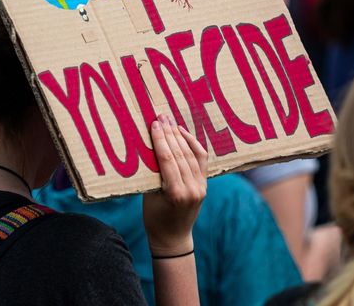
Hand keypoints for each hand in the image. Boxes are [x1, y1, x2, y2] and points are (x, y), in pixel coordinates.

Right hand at [142, 114, 207, 256]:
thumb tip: (149, 146)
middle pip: (180, 154)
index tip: (154, 124)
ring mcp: (201, 187)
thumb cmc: (154, 218)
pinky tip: (183, 132)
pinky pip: (201, 159)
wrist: (173, 238)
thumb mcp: (148, 196)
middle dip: (169, 133)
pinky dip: (193, 144)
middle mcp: (191, 189)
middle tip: (161, 116)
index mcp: (175, 194)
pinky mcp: (205, 185)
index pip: (168, 160)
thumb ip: (153, 174)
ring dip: (180, 135)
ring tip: (170, 120)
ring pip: (191, 154)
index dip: (160, 140)